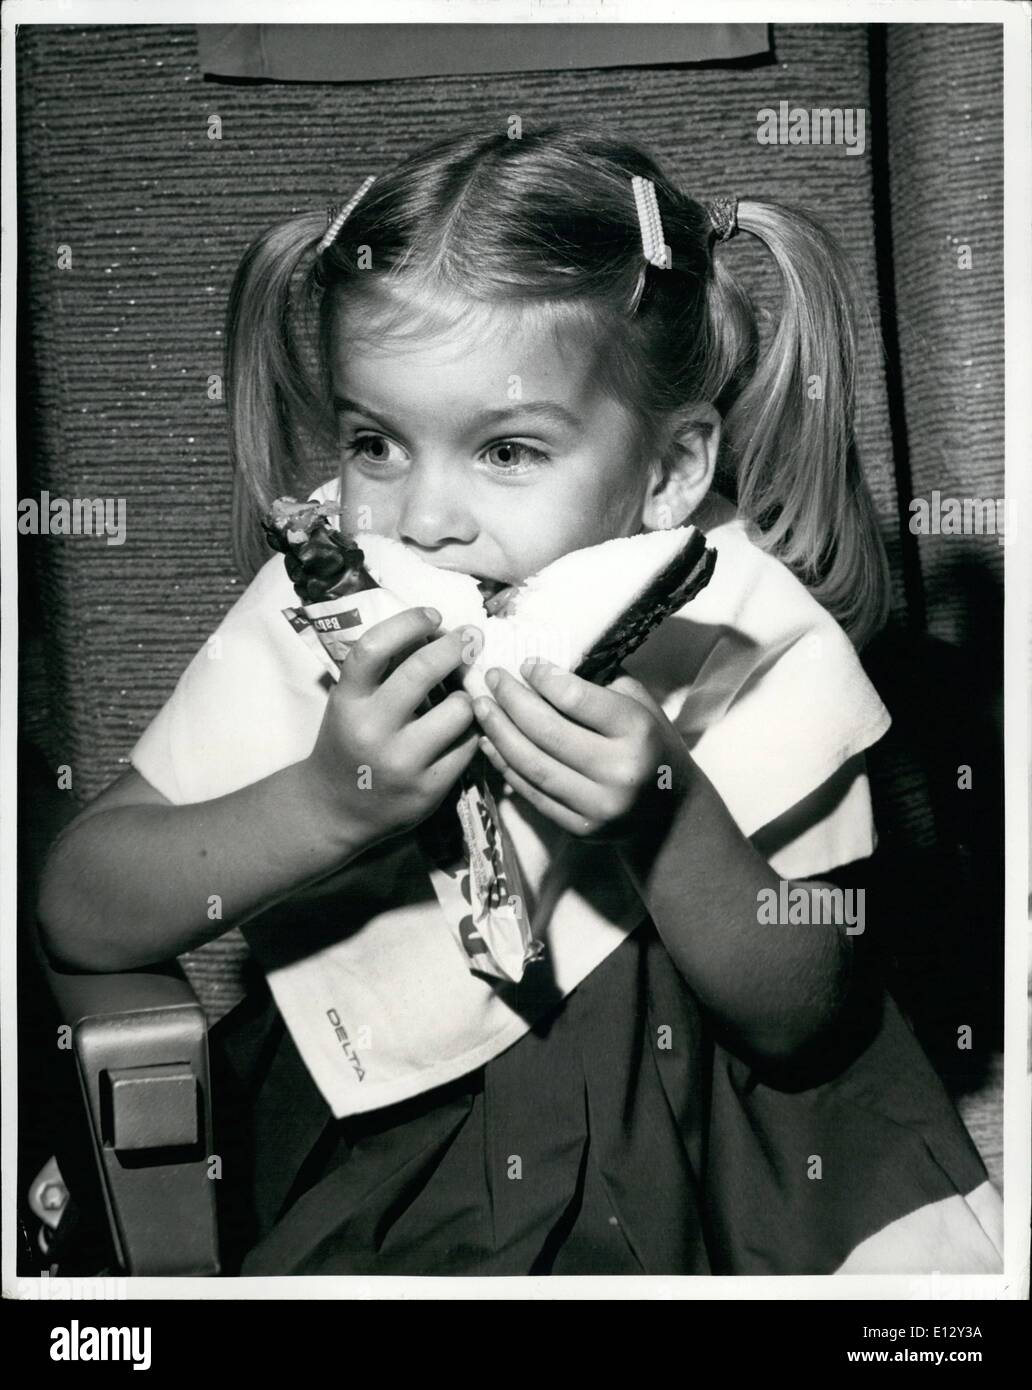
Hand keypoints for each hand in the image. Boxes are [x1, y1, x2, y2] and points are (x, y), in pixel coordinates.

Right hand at [306, 607, 478, 845]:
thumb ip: (382, 671)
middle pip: (422, 671)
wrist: (335, 809)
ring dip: (467, 695)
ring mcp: (401, 762)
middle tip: (471, 637)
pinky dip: (473, 730)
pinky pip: (469, 745)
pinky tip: (466, 726)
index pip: (374, 648)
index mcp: (348, 701)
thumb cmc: (349, 742)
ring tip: (462, 695)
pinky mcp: (428, 788)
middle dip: (454, 646)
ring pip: (458, 709)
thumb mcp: (350, 702)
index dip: (408, 622)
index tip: (433, 615)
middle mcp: (371, 729)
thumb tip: (436, 629)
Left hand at [472, 658, 690, 840]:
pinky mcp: (579, 828)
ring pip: (532, 764)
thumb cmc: (651, 744)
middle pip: (546, 731)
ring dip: (498, 732)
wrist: (671, 812)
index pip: (576, 699)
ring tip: (481, 706)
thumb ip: (598, 685)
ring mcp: (597, 805)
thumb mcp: (639, 705)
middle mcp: (619, 771)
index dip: (543, 678)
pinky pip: (531, 793)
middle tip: (492, 678)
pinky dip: (505, 765)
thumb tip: (542, 665)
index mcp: (638, 731)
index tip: (525, 664)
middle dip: (511, 700)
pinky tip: (489, 741)